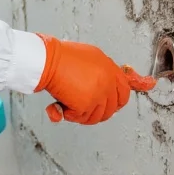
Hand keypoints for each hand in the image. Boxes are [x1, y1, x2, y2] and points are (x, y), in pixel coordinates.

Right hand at [34, 34, 155, 124]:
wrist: (48, 60)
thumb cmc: (62, 56)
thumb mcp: (89, 57)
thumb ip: (100, 72)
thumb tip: (101, 90)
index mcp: (109, 68)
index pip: (124, 91)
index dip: (118, 102)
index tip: (113, 106)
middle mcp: (107, 82)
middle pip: (110, 108)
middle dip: (97, 112)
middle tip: (85, 110)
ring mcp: (98, 94)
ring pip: (96, 116)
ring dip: (82, 115)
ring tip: (70, 106)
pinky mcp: (86, 104)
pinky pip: (80, 118)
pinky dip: (69, 114)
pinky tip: (62, 106)